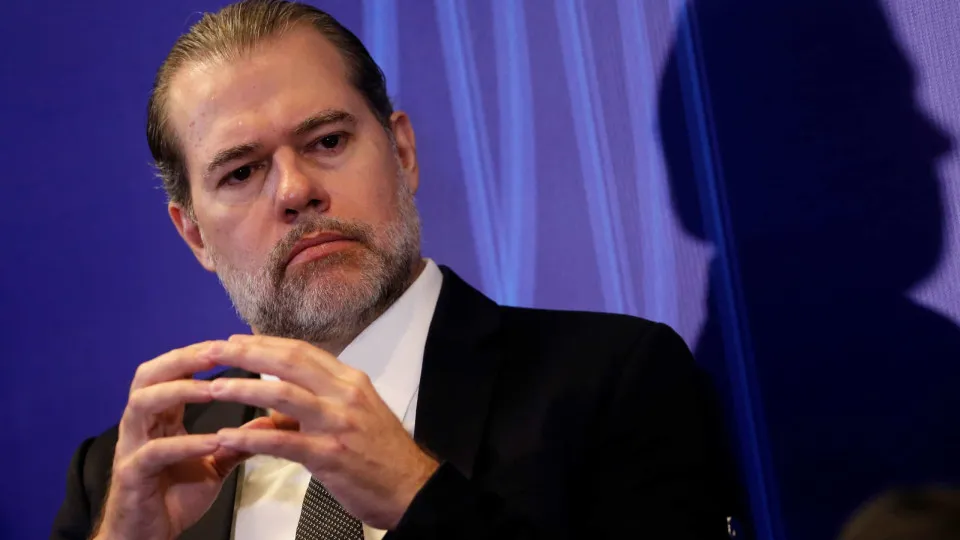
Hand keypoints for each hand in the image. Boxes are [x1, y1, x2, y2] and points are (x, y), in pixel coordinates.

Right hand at [95, 342, 282, 539]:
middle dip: (183, 359)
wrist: (147, 537)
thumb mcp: (214, 463)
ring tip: (215, 389)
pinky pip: (155, 452)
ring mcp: (133, 447)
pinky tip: (213, 441)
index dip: (198, 353)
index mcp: (159, 416)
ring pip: (143, 404)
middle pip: (149, 375)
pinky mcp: (132, 474)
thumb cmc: (174, 496)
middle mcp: (141, 424)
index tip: (231, 342)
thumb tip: (272, 419)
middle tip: (217, 352)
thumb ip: (238, 440)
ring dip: (180, 392)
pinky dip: (185, 443)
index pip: (172, 370)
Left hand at [206, 334, 439, 529]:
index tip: (234, 341)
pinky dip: (250, 439)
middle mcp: (344, 394)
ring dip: (243, 389)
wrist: (412, 488)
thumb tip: (267, 415)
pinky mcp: (330, 454)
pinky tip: (227, 439)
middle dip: (245, 353)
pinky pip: (282, 442)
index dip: (264, 343)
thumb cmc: (383, 455)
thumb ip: (308, 413)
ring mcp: (338, 423)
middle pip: (288, 362)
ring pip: (282, 394)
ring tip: (213, 389)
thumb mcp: (350, 420)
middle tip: (213, 351)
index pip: (301, 351)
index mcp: (350, 381)